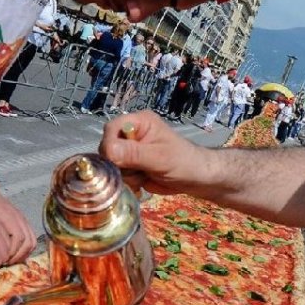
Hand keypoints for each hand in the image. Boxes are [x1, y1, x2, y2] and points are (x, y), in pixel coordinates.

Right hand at [99, 111, 214, 195]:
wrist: (196, 179)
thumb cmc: (183, 162)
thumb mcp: (159, 157)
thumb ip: (133, 153)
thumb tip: (108, 150)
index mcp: (139, 122)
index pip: (111, 128)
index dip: (108, 144)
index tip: (114, 160)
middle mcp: (131, 135)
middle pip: (107, 148)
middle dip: (118, 163)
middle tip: (137, 170)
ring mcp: (130, 152)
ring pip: (112, 165)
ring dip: (125, 175)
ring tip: (144, 175)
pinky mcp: (131, 167)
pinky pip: (119, 176)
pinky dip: (128, 182)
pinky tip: (142, 182)